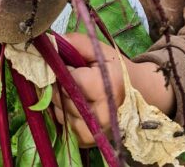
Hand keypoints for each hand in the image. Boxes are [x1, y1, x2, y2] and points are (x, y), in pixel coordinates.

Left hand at [52, 33, 174, 147]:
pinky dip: (61, 113)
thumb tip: (49, 42)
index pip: (68, 79)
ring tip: (72, 91)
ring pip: (57, 112)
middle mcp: (102, 115)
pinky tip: (73, 105)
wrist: (135, 94)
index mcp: (106, 89)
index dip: (62, 70)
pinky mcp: (86, 141)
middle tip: (66, 77)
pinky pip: (61, 124)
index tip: (69, 65)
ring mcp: (94, 132)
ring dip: (57, 100)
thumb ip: (75, 43)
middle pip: (60, 97)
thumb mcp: (99, 50)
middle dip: (56, 85)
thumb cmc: (114, 70)